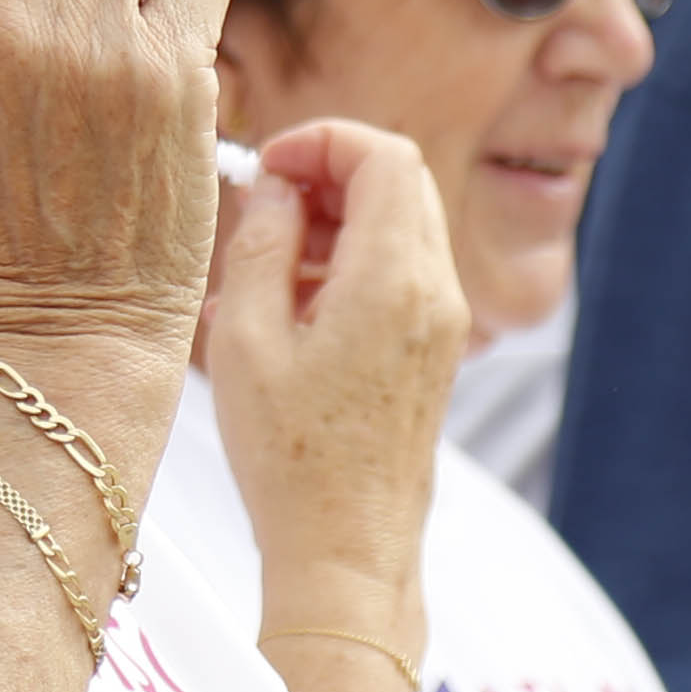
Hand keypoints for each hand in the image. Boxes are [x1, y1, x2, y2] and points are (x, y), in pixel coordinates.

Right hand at [201, 120, 464, 616]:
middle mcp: (436, 292)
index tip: (268, 166)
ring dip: (339, 220)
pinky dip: (353, 263)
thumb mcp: (247, 339)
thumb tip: (277, 188)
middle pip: (401, 182)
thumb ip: (262, 242)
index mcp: (395, 277)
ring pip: (403, 226)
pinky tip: (292, 310)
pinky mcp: (434, 353)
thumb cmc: (290, 456)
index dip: (323, 141)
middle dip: (332, 173)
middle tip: (267, 206)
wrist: (346, 551)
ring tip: (268, 267)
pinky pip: (402, 274)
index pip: (384, 155)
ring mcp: (443, 324)